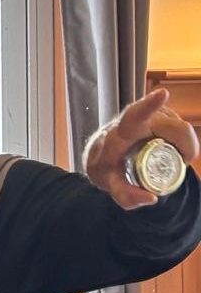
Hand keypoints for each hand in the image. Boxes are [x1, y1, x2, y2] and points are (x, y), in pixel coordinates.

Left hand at [84, 88, 199, 208]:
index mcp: (117, 133)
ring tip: (174, 158)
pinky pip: (180, 127)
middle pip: (170, 125)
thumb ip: (125, 195)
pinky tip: (175, 150)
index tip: (163, 94)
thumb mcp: (109, 184)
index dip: (149, 105)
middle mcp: (134, 119)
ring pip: (178, 126)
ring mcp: (149, 114)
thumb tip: (151, 198)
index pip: (133, 116)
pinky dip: (184, 142)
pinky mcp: (161, 115)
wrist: (104, 154)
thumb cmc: (106, 167)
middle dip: (184, 142)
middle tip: (186, 160)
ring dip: (183, 144)